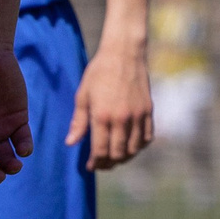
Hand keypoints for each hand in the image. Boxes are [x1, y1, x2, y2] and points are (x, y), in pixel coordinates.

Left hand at [69, 45, 152, 167]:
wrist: (124, 52)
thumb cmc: (99, 72)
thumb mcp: (83, 95)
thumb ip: (78, 122)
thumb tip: (70, 143)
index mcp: (102, 116)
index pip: (101, 150)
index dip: (96, 162)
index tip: (91, 166)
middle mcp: (122, 118)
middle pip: (118, 154)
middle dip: (108, 163)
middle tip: (101, 164)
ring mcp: (138, 115)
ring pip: (134, 148)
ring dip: (124, 157)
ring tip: (115, 157)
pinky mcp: (148, 110)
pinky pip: (147, 136)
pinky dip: (139, 146)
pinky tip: (130, 146)